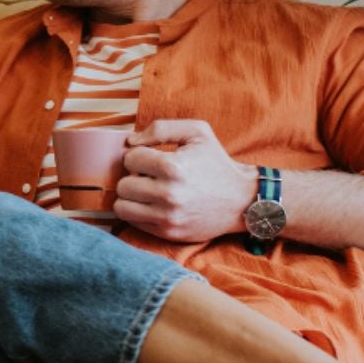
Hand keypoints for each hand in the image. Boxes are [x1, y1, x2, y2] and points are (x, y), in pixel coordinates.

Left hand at [114, 120, 255, 242]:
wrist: (241, 200)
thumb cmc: (216, 162)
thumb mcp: (196, 132)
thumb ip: (160, 128)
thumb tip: (129, 142)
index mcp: (173, 167)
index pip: (130, 159)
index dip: (138, 155)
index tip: (150, 157)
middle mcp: (169, 195)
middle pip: (123, 185)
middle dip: (132, 177)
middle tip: (147, 175)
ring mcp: (168, 218)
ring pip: (122, 207)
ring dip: (130, 197)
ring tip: (146, 190)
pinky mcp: (169, 234)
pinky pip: (134, 223)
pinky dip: (138, 212)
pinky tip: (153, 204)